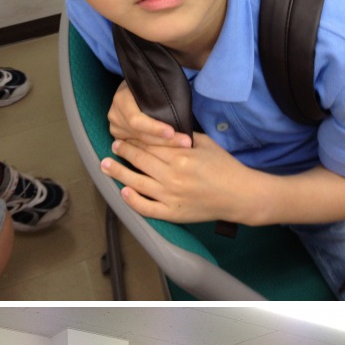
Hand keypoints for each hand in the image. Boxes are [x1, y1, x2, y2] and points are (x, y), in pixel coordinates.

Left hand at [103, 90, 260, 227]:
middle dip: (123, 151)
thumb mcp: (205, 143)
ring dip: (118, 173)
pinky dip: (133, 200)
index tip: (124, 135)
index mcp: (181, 156)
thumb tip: (162, 130)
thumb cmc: (224, 166)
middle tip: (113, 146)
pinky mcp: (173, 213)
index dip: (134, 138)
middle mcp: (172, 176)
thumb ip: (182, 137)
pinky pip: (147, 208)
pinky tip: (123, 192)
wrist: (238, 195)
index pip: (149, 144)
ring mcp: (171, 196)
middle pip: (139, 160)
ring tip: (106, 166)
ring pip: (137, 183)